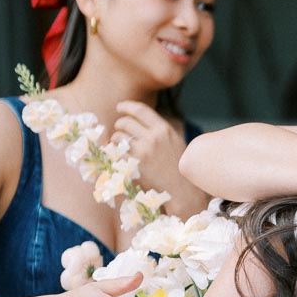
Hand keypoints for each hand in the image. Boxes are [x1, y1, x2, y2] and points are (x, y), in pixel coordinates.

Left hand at [112, 101, 208, 216]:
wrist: (182, 189)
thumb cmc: (179, 166)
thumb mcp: (175, 141)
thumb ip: (159, 130)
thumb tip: (139, 121)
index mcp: (164, 129)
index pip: (140, 110)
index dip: (127, 106)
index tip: (120, 107)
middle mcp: (153, 137)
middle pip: (125, 122)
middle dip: (119, 125)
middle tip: (119, 130)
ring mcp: (143, 151)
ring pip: (118, 136)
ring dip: (115, 139)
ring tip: (119, 145)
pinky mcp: (135, 165)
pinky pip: (116, 152)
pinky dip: (114, 152)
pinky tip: (117, 154)